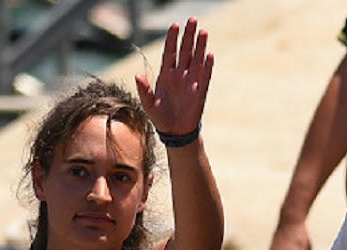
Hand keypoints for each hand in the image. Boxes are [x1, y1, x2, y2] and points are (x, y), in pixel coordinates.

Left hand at [135, 18, 212, 136]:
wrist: (174, 133)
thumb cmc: (160, 118)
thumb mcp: (148, 105)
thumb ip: (143, 89)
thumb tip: (137, 75)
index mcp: (166, 76)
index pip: (170, 53)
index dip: (172, 39)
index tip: (174, 25)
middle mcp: (179, 75)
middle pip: (185, 51)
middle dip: (188, 36)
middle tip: (192, 19)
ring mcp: (191, 81)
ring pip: (196, 59)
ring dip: (200, 46)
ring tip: (203, 31)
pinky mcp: (201, 90)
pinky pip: (205, 75)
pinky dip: (208, 66)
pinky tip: (209, 55)